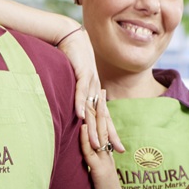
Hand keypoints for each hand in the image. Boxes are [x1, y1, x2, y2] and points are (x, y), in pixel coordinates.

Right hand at [61, 30, 122, 152]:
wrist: (71, 37)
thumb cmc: (72, 59)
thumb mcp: (77, 80)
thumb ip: (78, 95)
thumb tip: (77, 111)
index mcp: (96, 92)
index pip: (105, 116)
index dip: (111, 133)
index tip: (117, 148)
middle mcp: (96, 89)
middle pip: (104, 117)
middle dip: (109, 135)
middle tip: (116, 152)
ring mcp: (90, 82)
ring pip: (93, 109)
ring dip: (94, 127)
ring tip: (97, 144)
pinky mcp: (80, 73)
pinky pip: (80, 91)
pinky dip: (80, 104)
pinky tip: (80, 117)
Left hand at [80, 99, 131, 188]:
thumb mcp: (100, 177)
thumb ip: (96, 165)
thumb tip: (89, 155)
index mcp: (107, 155)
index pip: (104, 130)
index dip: (102, 113)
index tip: (100, 97)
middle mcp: (106, 155)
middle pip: (103, 126)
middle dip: (101, 107)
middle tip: (100, 88)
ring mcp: (103, 161)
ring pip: (98, 135)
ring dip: (94, 117)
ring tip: (92, 98)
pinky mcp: (98, 171)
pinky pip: (91, 151)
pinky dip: (86, 138)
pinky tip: (83, 125)